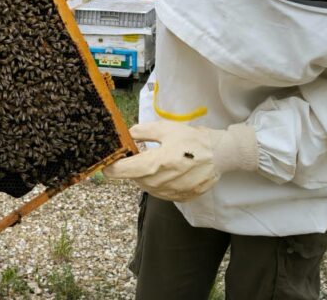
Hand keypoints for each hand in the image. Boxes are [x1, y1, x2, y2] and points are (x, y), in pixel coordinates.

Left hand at [103, 121, 257, 202]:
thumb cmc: (193, 139)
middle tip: (134, 158)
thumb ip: (144, 132)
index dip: (112, 169)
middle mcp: (161, 182)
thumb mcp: (167, 129)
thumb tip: (128, 134)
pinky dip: (158, 184)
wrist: (220, 155)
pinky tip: (166, 173)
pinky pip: (161, 193)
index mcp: (156, 163)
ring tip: (154, 164)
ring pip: (147, 187)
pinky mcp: (180, 197)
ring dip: (145, 177)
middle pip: (136, 179)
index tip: (106, 166)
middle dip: (131, 170)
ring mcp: (171, 192)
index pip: (125, 171)